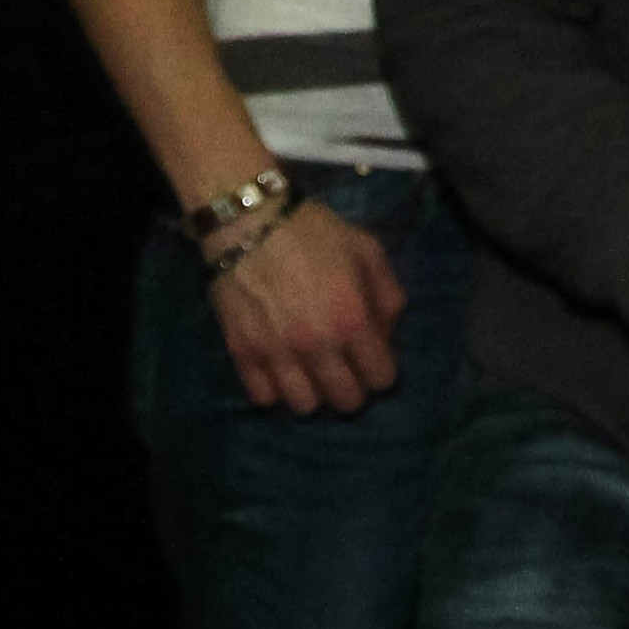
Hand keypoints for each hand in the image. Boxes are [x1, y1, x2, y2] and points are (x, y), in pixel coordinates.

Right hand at [211, 202, 405, 414]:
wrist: (249, 222)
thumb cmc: (315, 233)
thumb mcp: (369, 252)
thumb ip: (388, 297)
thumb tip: (387, 336)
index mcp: (352, 321)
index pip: (380, 378)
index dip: (383, 373)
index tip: (376, 361)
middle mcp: (315, 345)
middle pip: (345, 401)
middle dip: (353, 389)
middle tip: (347, 370)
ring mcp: (275, 353)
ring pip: (304, 406)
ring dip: (315, 394)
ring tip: (314, 373)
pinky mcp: (241, 352)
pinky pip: (262, 397)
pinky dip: (275, 390)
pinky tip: (282, 370)